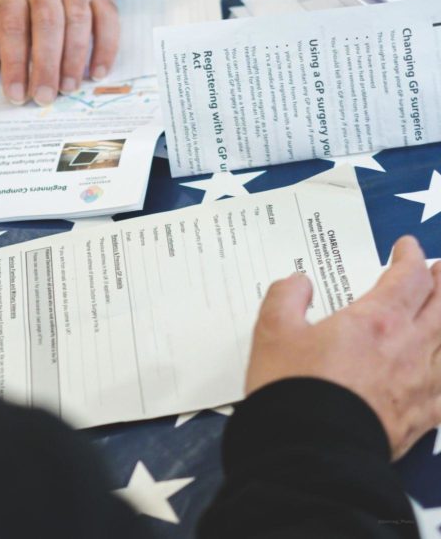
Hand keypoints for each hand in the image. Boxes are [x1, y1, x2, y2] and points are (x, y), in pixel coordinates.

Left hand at [0, 0, 118, 105]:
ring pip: (78, 22)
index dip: (13, 64)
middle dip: (45, 66)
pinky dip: (105, 48)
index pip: (12, 29)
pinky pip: (107, 21)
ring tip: (69, 89)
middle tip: (44, 98)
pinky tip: (98, 73)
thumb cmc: (23, 2)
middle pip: (47, 26)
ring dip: (74, 59)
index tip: (16, 95)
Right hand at [247, 236, 440, 458]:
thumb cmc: (293, 388)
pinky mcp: (422, 418)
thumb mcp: (272, 332)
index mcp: (375, 320)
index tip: (406, 247)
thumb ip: (286, 298)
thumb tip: (298, 283)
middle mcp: (409, 347)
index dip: (410, 257)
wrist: (311, 448)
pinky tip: (440, 374)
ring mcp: (421, 384)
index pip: (407, 277)